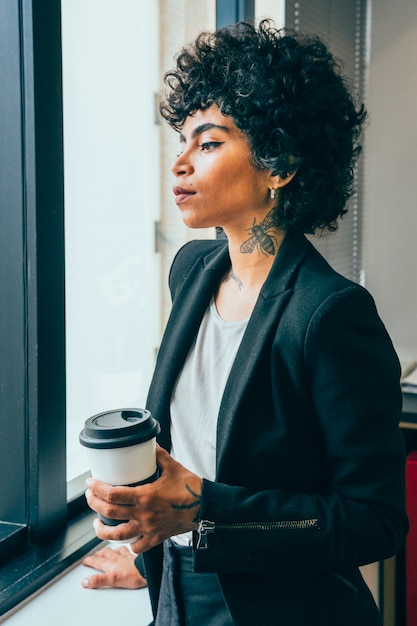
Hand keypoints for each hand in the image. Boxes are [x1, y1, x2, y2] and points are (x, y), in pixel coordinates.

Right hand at [81, 545, 146, 588]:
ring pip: (114, 551)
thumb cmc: (133, 575)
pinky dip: (123, 549)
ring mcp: (126, 557)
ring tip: (106, 550)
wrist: (147, 570)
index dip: (90, 561)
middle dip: (98, 555)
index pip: (97, 562)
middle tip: (94, 555)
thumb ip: (98, 580)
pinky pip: (127, 551)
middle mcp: (117, 559)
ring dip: (109, 550)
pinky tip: (124, 549)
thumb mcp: (112, 580)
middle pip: (105, 555)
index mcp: (111, 565)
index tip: (85, 560)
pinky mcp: (134, 557)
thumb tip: (85, 581)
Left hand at [85, 445, 201, 553]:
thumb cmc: (191, 488)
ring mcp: (148, 528)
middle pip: (109, 513)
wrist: (206, 508)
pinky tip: (124, 538)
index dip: (97, 488)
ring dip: (102, 530)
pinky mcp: (156, 538)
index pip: (112, 494)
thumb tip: (150, 444)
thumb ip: (159, 456)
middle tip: (89, 496)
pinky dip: (128, 544)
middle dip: (94, 503)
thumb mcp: (173, 467)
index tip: (90, 482)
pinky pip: (137, 546)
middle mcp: (143, 514)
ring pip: (117, 535)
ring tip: (96, 523)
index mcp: (145, 496)